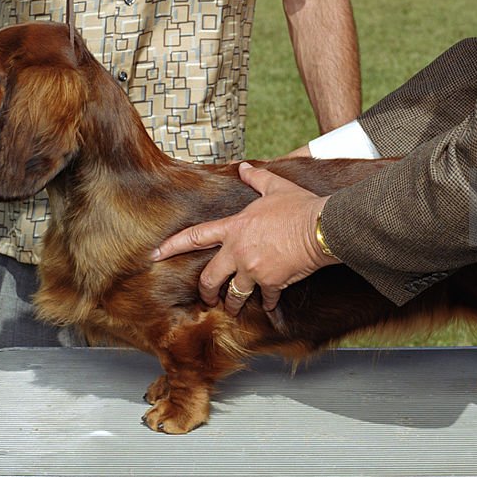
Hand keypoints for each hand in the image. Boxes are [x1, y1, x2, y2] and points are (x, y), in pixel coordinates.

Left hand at [151, 162, 336, 315]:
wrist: (321, 227)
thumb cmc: (300, 207)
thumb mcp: (276, 187)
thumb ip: (257, 178)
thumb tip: (245, 167)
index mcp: (235, 228)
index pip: (196, 237)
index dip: (172, 246)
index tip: (155, 255)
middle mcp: (238, 251)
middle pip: (210, 278)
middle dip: (207, 291)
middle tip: (208, 298)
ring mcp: (253, 270)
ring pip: (234, 295)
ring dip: (232, 304)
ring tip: (233, 309)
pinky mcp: (271, 283)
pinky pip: (264, 298)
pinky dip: (266, 302)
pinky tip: (268, 304)